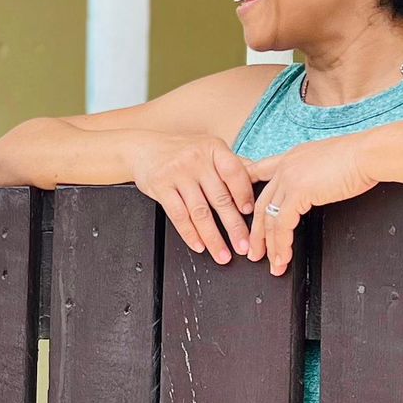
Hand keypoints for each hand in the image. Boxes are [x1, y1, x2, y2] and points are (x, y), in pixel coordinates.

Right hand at [129, 133, 256, 264]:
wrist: (142, 147)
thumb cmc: (180, 151)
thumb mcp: (208, 149)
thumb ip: (231, 164)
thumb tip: (259, 178)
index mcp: (214, 148)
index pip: (235, 173)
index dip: (244, 195)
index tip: (251, 214)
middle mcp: (196, 159)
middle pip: (219, 198)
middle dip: (234, 227)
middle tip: (244, 247)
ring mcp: (177, 173)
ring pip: (199, 211)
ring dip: (213, 237)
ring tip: (223, 255)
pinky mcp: (160, 186)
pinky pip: (178, 215)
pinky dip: (190, 234)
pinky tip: (199, 245)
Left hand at [246, 133, 377, 275]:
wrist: (370, 154)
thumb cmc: (361, 158)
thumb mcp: (329, 162)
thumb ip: (316, 175)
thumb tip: (320, 187)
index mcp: (291, 158)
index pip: (260, 173)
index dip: (248, 191)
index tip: (241, 209)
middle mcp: (285, 167)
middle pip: (261, 204)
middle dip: (257, 231)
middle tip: (255, 250)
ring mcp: (289, 179)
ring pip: (268, 218)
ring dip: (269, 245)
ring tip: (271, 263)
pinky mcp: (298, 192)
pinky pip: (282, 224)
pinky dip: (282, 244)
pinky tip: (284, 257)